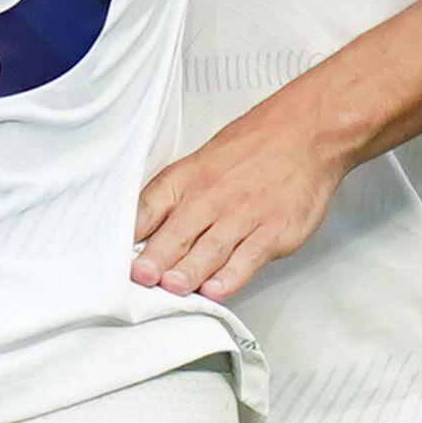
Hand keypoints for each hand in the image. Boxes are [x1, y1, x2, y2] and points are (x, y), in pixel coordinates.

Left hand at [132, 92, 360, 297]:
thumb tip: (140, 236)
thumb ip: (172, 200)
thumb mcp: (200, 163)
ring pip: (210, 250)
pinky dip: (232, 276)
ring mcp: (244, 216)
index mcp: (186, 180)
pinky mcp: (274, 232)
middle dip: (156, 257)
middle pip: (177, 232)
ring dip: (189, 271)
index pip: (148, 208)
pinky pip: (248, 258)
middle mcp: (211, 198)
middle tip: (140, 276)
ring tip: (172, 287)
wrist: (307, 132)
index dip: (130, 234)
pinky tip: (217, 289)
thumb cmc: (253, 149)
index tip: (113, 257)